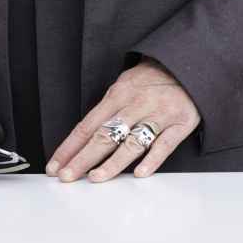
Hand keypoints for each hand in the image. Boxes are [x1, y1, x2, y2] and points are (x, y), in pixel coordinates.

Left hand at [46, 57, 200, 181]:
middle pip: (105, 135)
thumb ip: (108, 110)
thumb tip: (84, 138)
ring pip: (132, 142)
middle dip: (83, 158)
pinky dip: (152, 160)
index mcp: (118, 94)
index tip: (55, 165)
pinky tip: (139, 173)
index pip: (88, 124)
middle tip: (66, 176)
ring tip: (95, 178)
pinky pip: (164, 144)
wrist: (187, 64)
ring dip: (112, 163)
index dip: (70, 146)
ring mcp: (158, 114)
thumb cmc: (151, 78)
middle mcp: (136, 104)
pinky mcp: (180, 123)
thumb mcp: (124, 85)